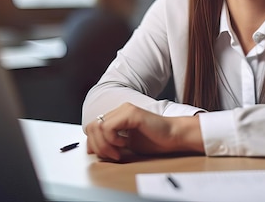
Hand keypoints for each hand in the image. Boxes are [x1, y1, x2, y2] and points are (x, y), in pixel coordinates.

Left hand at [85, 102, 203, 160]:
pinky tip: (124, 144)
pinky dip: (112, 139)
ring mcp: (125, 109)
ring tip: (118, 152)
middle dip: (98, 146)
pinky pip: (108, 127)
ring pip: (98, 127)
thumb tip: (90, 149)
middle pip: (92, 127)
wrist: (173, 136)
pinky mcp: (131, 113)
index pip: (93, 127)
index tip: (105, 155)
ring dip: (105, 144)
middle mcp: (120, 109)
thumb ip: (110, 143)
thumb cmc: (155, 140)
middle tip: (112, 155)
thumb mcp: (127, 144)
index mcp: (118, 115)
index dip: (94, 143)